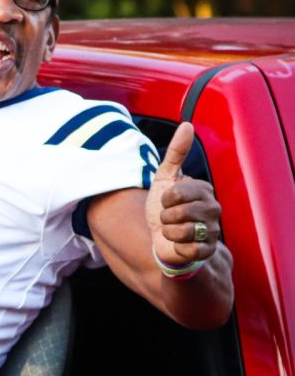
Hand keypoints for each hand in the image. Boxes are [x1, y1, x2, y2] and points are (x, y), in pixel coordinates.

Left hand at [147, 122, 221, 265]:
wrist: (162, 239)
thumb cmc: (164, 207)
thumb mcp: (165, 177)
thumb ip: (176, 152)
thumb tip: (187, 124)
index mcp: (204, 190)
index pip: (179, 192)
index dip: (165, 198)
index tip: (167, 201)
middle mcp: (213, 209)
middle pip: (181, 212)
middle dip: (165, 216)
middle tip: (168, 217)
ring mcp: (212, 231)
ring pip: (182, 230)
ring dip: (168, 231)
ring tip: (172, 230)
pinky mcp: (207, 251)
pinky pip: (188, 248)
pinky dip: (175, 246)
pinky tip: (179, 244)